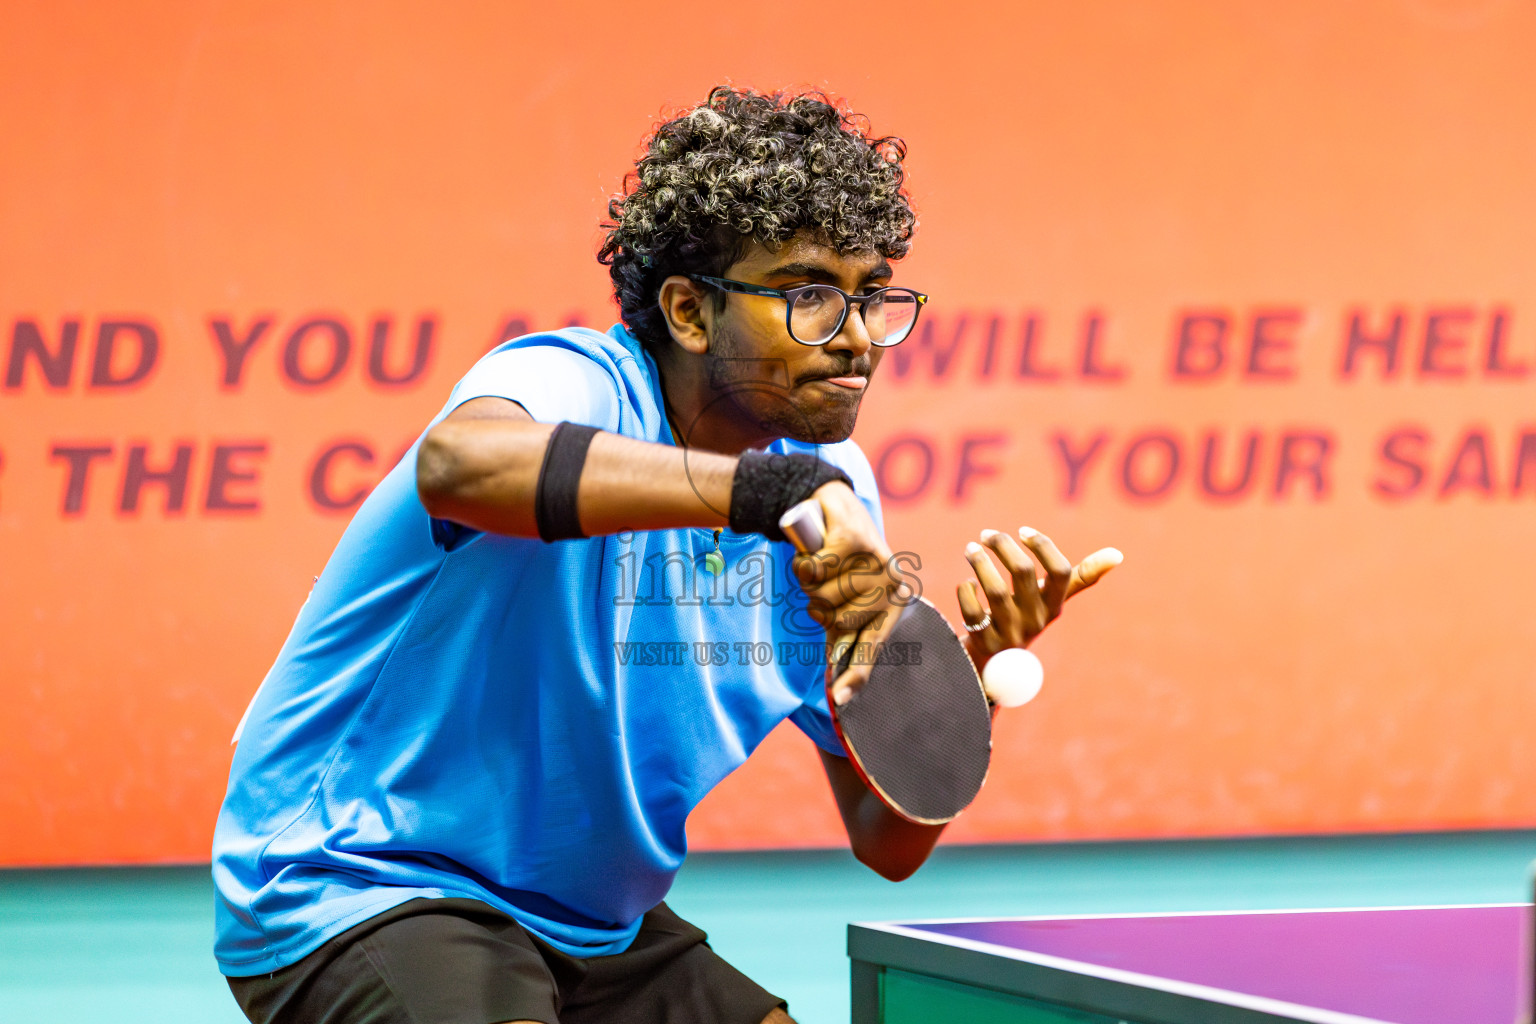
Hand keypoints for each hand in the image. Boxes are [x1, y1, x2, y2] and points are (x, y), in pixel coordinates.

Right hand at [792, 482, 903, 705]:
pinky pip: (814, 572)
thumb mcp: (843, 598)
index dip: (855, 673)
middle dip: (817, 608)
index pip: (873, 645)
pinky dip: (804, 565)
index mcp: (892, 602)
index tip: (839, 699)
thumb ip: (843, 635)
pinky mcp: (854, 540)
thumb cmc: (837, 561)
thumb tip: (839, 691)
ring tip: (818, 566)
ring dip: (808, 583)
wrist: (828, 505)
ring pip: (822, 597)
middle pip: (836, 622)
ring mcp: (876, 560)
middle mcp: (891, 583)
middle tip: (820, 586)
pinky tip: (812, 552)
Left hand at [956, 526, 1121, 670]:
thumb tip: (1118, 554)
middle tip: (987, 534)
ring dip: (979, 562)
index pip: (1061, 573)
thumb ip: (1080, 576)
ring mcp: (1010, 632)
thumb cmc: (1027, 616)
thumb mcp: (1053, 599)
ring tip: (971, 548)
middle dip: (1002, 546)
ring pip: (994, 589)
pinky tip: (968, 584)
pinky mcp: (984, 642)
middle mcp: (1036, 620)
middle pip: (1023, 572)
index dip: (1043, 546)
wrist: (996, 661)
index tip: (1023, 531)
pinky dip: (966, 590)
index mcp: (1054, 606)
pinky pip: (971, 610)